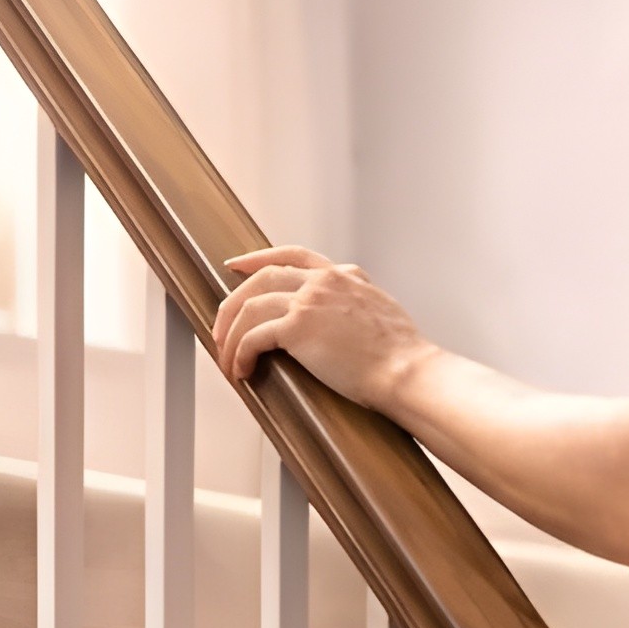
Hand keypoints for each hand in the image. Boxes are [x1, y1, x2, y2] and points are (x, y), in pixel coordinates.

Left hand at [213, 246, 433, 413]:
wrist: (408, 372)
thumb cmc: (403, 356)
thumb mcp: (384, 313)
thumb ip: (360, 303)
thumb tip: (349, 319)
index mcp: (345, 276)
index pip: (292, 255)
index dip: (258, 258)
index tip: (236, 265)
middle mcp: (324, 281)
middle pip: (261, 278)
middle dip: (232, 304)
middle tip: (220, 328)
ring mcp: (309, 301)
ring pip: (250, 307)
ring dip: (231, 335)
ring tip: (227, 358)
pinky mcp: (298, 328)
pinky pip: (253, 337)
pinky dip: (240, 354)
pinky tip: (242, 370)